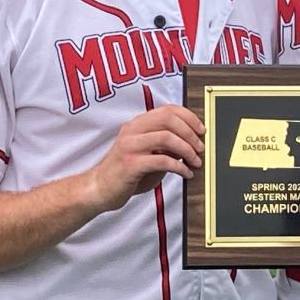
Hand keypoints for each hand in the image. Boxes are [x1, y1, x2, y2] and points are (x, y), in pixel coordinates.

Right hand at [86, 105, 205, 211]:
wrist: (98, 189)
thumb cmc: (125, 172)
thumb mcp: (147, 154)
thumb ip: (165, 146)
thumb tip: (191, 143)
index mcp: (137, 124)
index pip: (167, 110)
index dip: (189, 117)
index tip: (201, 129)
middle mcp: (132, 130)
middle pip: (168, 119)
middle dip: (190, 133)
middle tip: (200, 147)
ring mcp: (129, 146)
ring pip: (167, 137)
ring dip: (187, 150)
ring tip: (195, 161)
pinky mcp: (130, 164)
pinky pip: (162, 160)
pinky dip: (179, 167)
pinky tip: (186, 173)